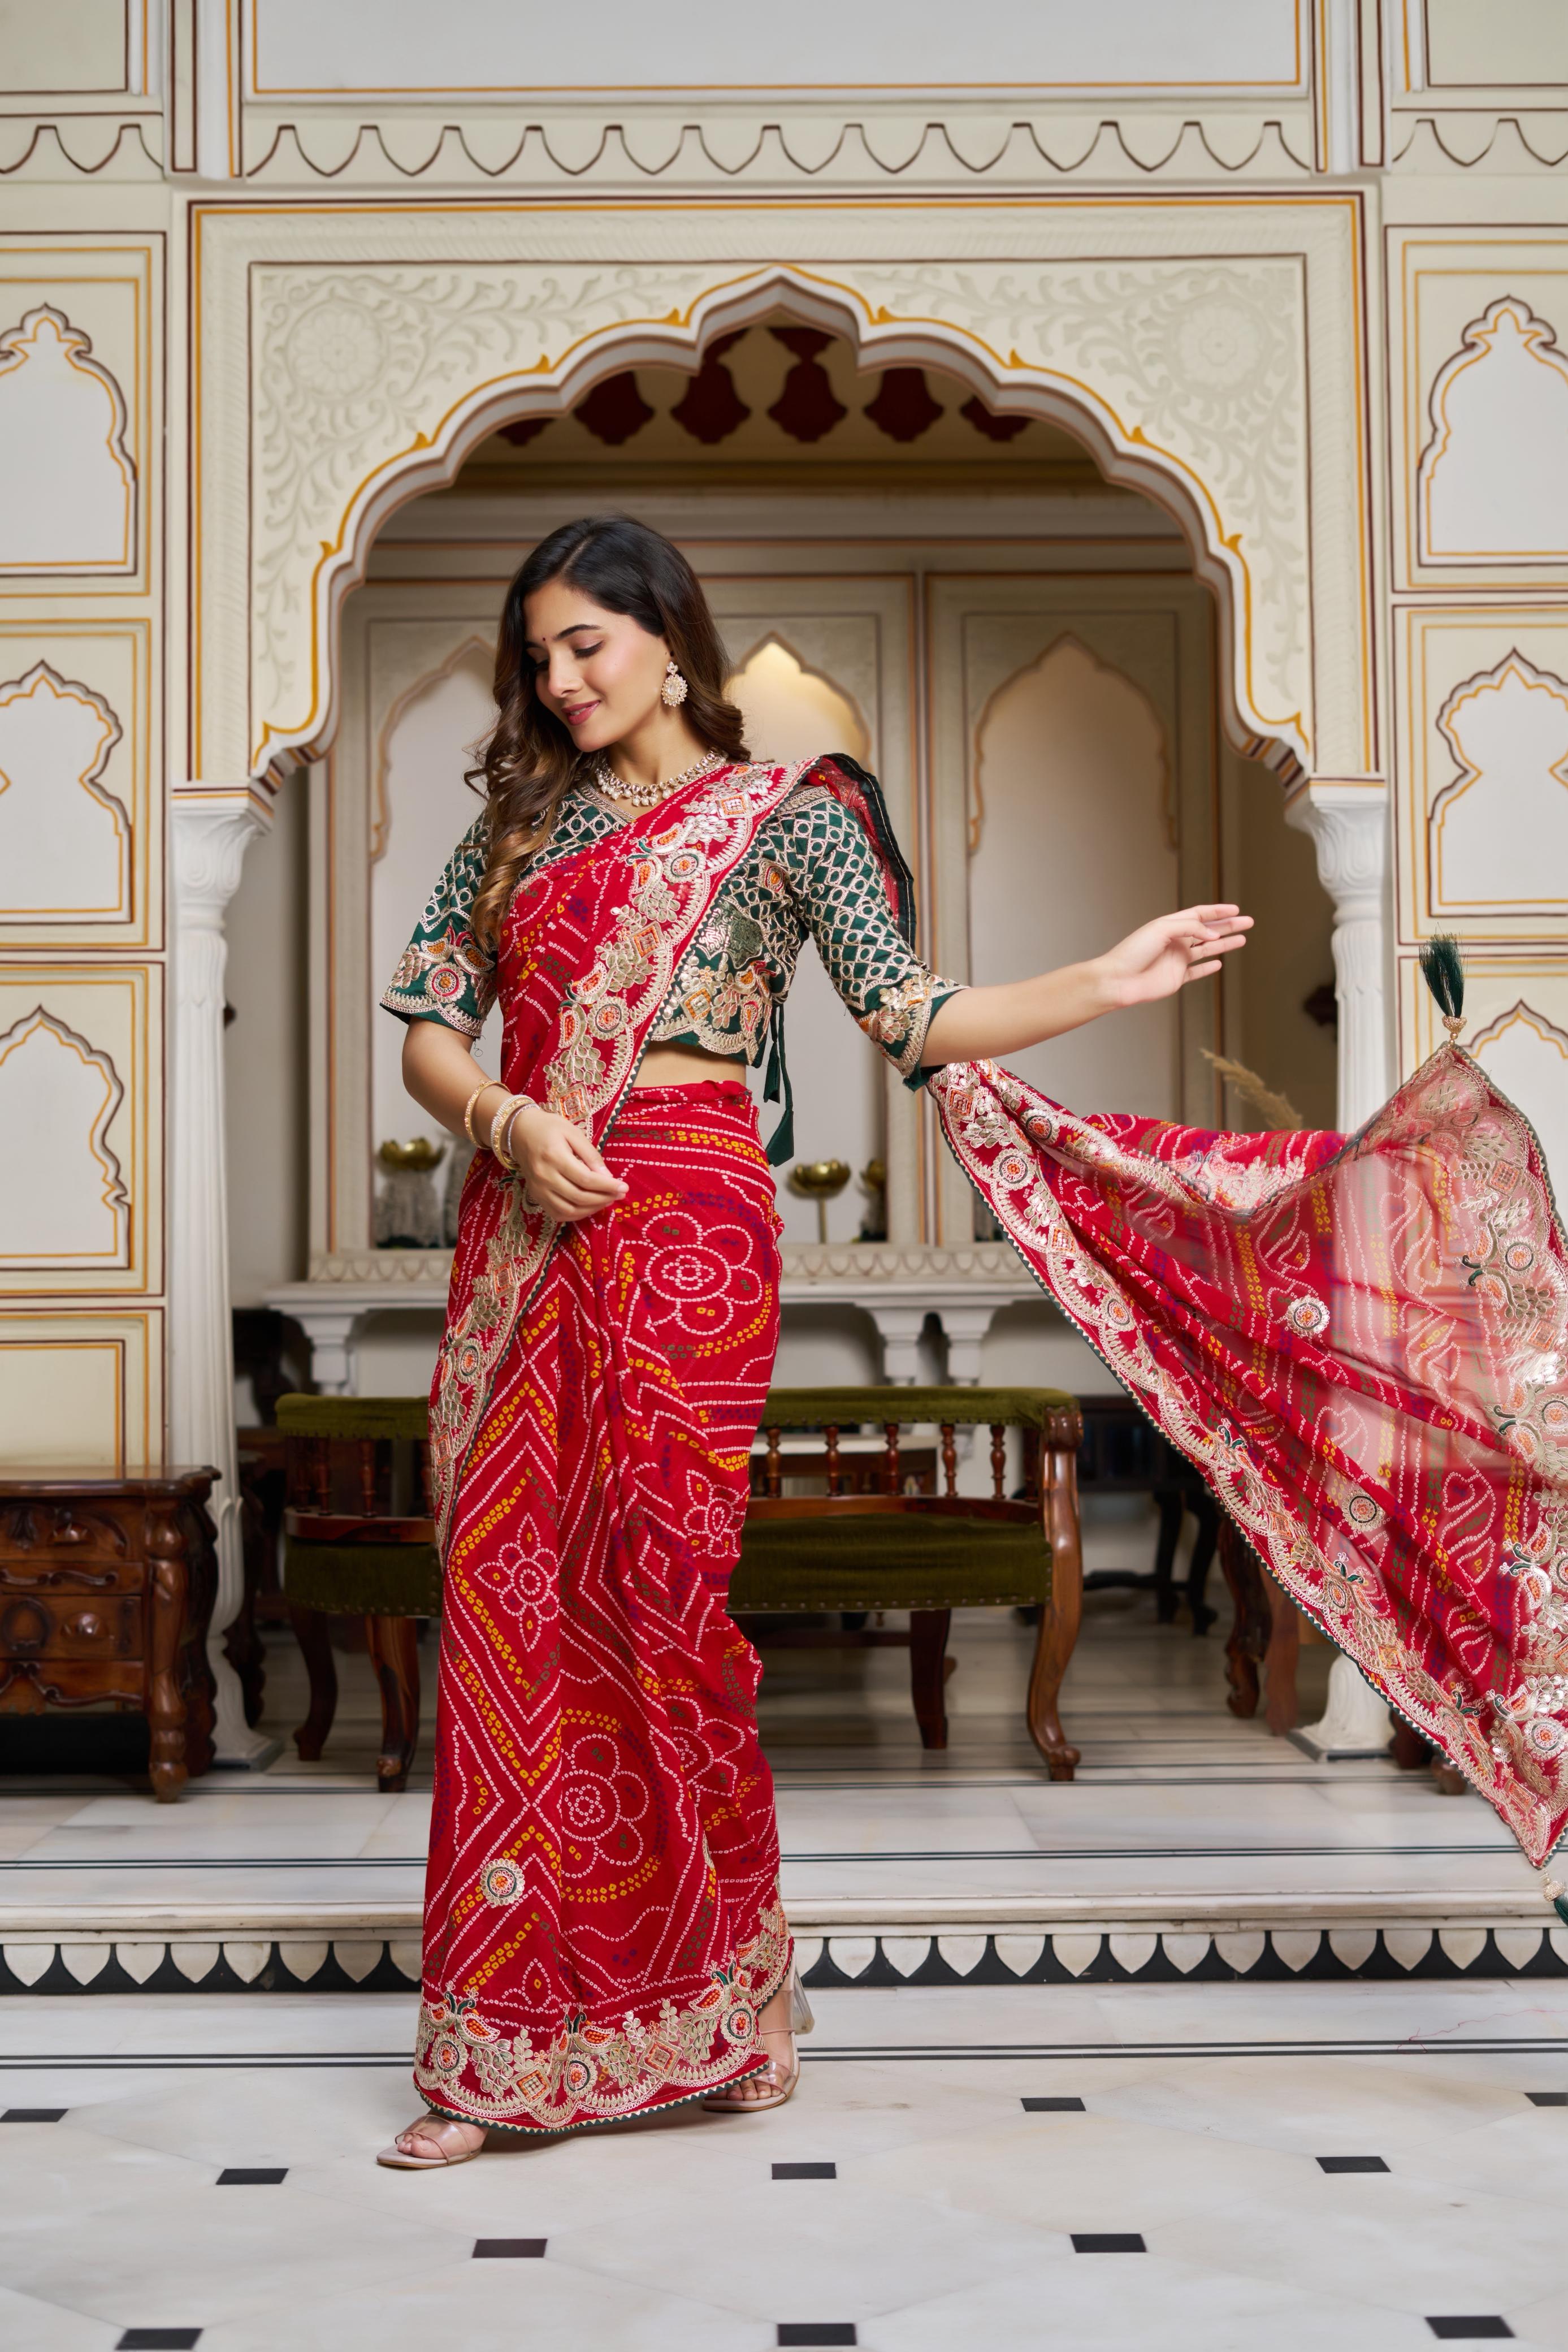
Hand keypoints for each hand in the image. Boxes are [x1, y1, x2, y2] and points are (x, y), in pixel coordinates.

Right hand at [499, 1102, 627, 1222]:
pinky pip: (558, 1214)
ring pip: (569, 1210)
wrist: (519, 1132)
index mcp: (554, 1157)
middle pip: (579, 1197)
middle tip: (620, 1194)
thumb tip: (608, 1176)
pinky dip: (576, 1215)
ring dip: (592, 1209)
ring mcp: (538, 1190)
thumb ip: (591, 1154)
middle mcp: (544, 1176)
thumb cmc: (549, 1128)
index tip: (623, 1186)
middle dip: (604, 1198)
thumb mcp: (573, 1132)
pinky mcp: (536, 1197)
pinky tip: (589, 1206)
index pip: (586, 1179)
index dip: (607, 1186)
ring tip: (607, 1200)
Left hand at [1092, 905, 1252, 1009]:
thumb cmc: (1133, 951)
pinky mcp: (1176, 978)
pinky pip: (1197, 972)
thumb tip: (1214, 936)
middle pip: (1208, 931)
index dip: (1218, 912)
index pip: (1199, 915)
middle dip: (1228, 926)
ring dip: (1225, 944)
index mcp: (1171, 926)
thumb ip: (1190, 928)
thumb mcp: (1162, 929)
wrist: (1119, 980)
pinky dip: (1208, 967)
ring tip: (1242, 939)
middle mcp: (1176, 942)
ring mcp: (1177, 960)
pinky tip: (1220, 962)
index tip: (1236, 910)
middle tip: (1248, 922)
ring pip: (1207, 950)